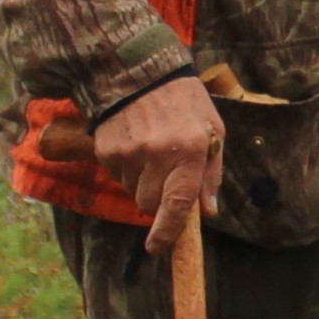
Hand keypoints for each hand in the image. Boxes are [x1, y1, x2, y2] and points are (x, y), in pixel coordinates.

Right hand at [96, 73, 226, 253]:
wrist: (136, 69)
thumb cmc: (184, 101)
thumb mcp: (212, 130)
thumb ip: (211, 173)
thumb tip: (207, 212)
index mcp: (189, 150)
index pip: (178, 204)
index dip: (168, 232)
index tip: (158, 249)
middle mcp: (157, 154)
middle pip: (150, 204)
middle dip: (159, 199)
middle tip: (166, 173)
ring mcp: (128, 153)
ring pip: (133, 192)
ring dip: (143, 182)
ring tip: (152, 149)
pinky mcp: (106, 150)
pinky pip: (118, 176)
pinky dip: (128, 169)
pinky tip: (135, 142)